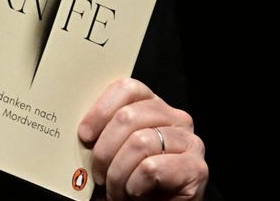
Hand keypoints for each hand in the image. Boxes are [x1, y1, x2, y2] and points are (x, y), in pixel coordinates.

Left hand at [78, 78, 207, 200]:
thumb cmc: (132, 183)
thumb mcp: (113, 151)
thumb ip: (103, 133)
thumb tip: (82, 128)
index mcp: (154, 107)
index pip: (127, 88)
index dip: (101, 110)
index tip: (85, 135)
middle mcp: (177, 119)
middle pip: (128, 116)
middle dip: (104, 150)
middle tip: (98, 175)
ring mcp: (190, 142)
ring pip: (139, 142)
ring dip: (118, 173)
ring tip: (116, 190)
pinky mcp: (197, 169)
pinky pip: (152, 168)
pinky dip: (134, 185)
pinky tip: (136, 193)